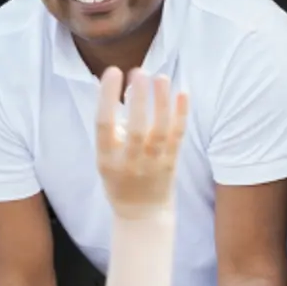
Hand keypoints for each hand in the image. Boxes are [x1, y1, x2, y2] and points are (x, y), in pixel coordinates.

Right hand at [95, 68, 187, 219]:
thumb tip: (125, 85)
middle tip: (139, 71)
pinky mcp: (171, 164)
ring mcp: (152, 164)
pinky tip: (182, 93)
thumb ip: (113, 126)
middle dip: (138, 99)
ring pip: (159, 132)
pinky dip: (181, 116)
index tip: (113, 71)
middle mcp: (129, 162)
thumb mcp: (106, 156)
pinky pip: (177, 138)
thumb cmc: (120, 176)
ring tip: (160, 77)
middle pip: (135, 129)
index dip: (107, 96)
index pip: (103, 124)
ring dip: (161, 103)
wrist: (141, 214)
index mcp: (106, 158)